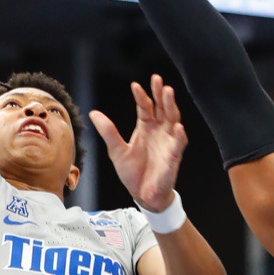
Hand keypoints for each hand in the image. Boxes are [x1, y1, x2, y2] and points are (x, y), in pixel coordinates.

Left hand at [90, 75, 188, 211]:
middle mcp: (158, 131)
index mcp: (145, 127)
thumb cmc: (132, 173)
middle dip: (160, 93)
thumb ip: (108, 132)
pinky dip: (179, 136)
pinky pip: (178, 144)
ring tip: (168, 92)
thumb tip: (94, 113)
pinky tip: (178, 127)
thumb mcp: (117, 151)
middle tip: (158, 79)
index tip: (135, 85)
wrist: (143, 195)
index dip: (141, 96)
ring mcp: (168, 142)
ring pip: (172, 119)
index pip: (145, 107)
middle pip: (162, 108)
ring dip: (171, 106)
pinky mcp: (173, 157)